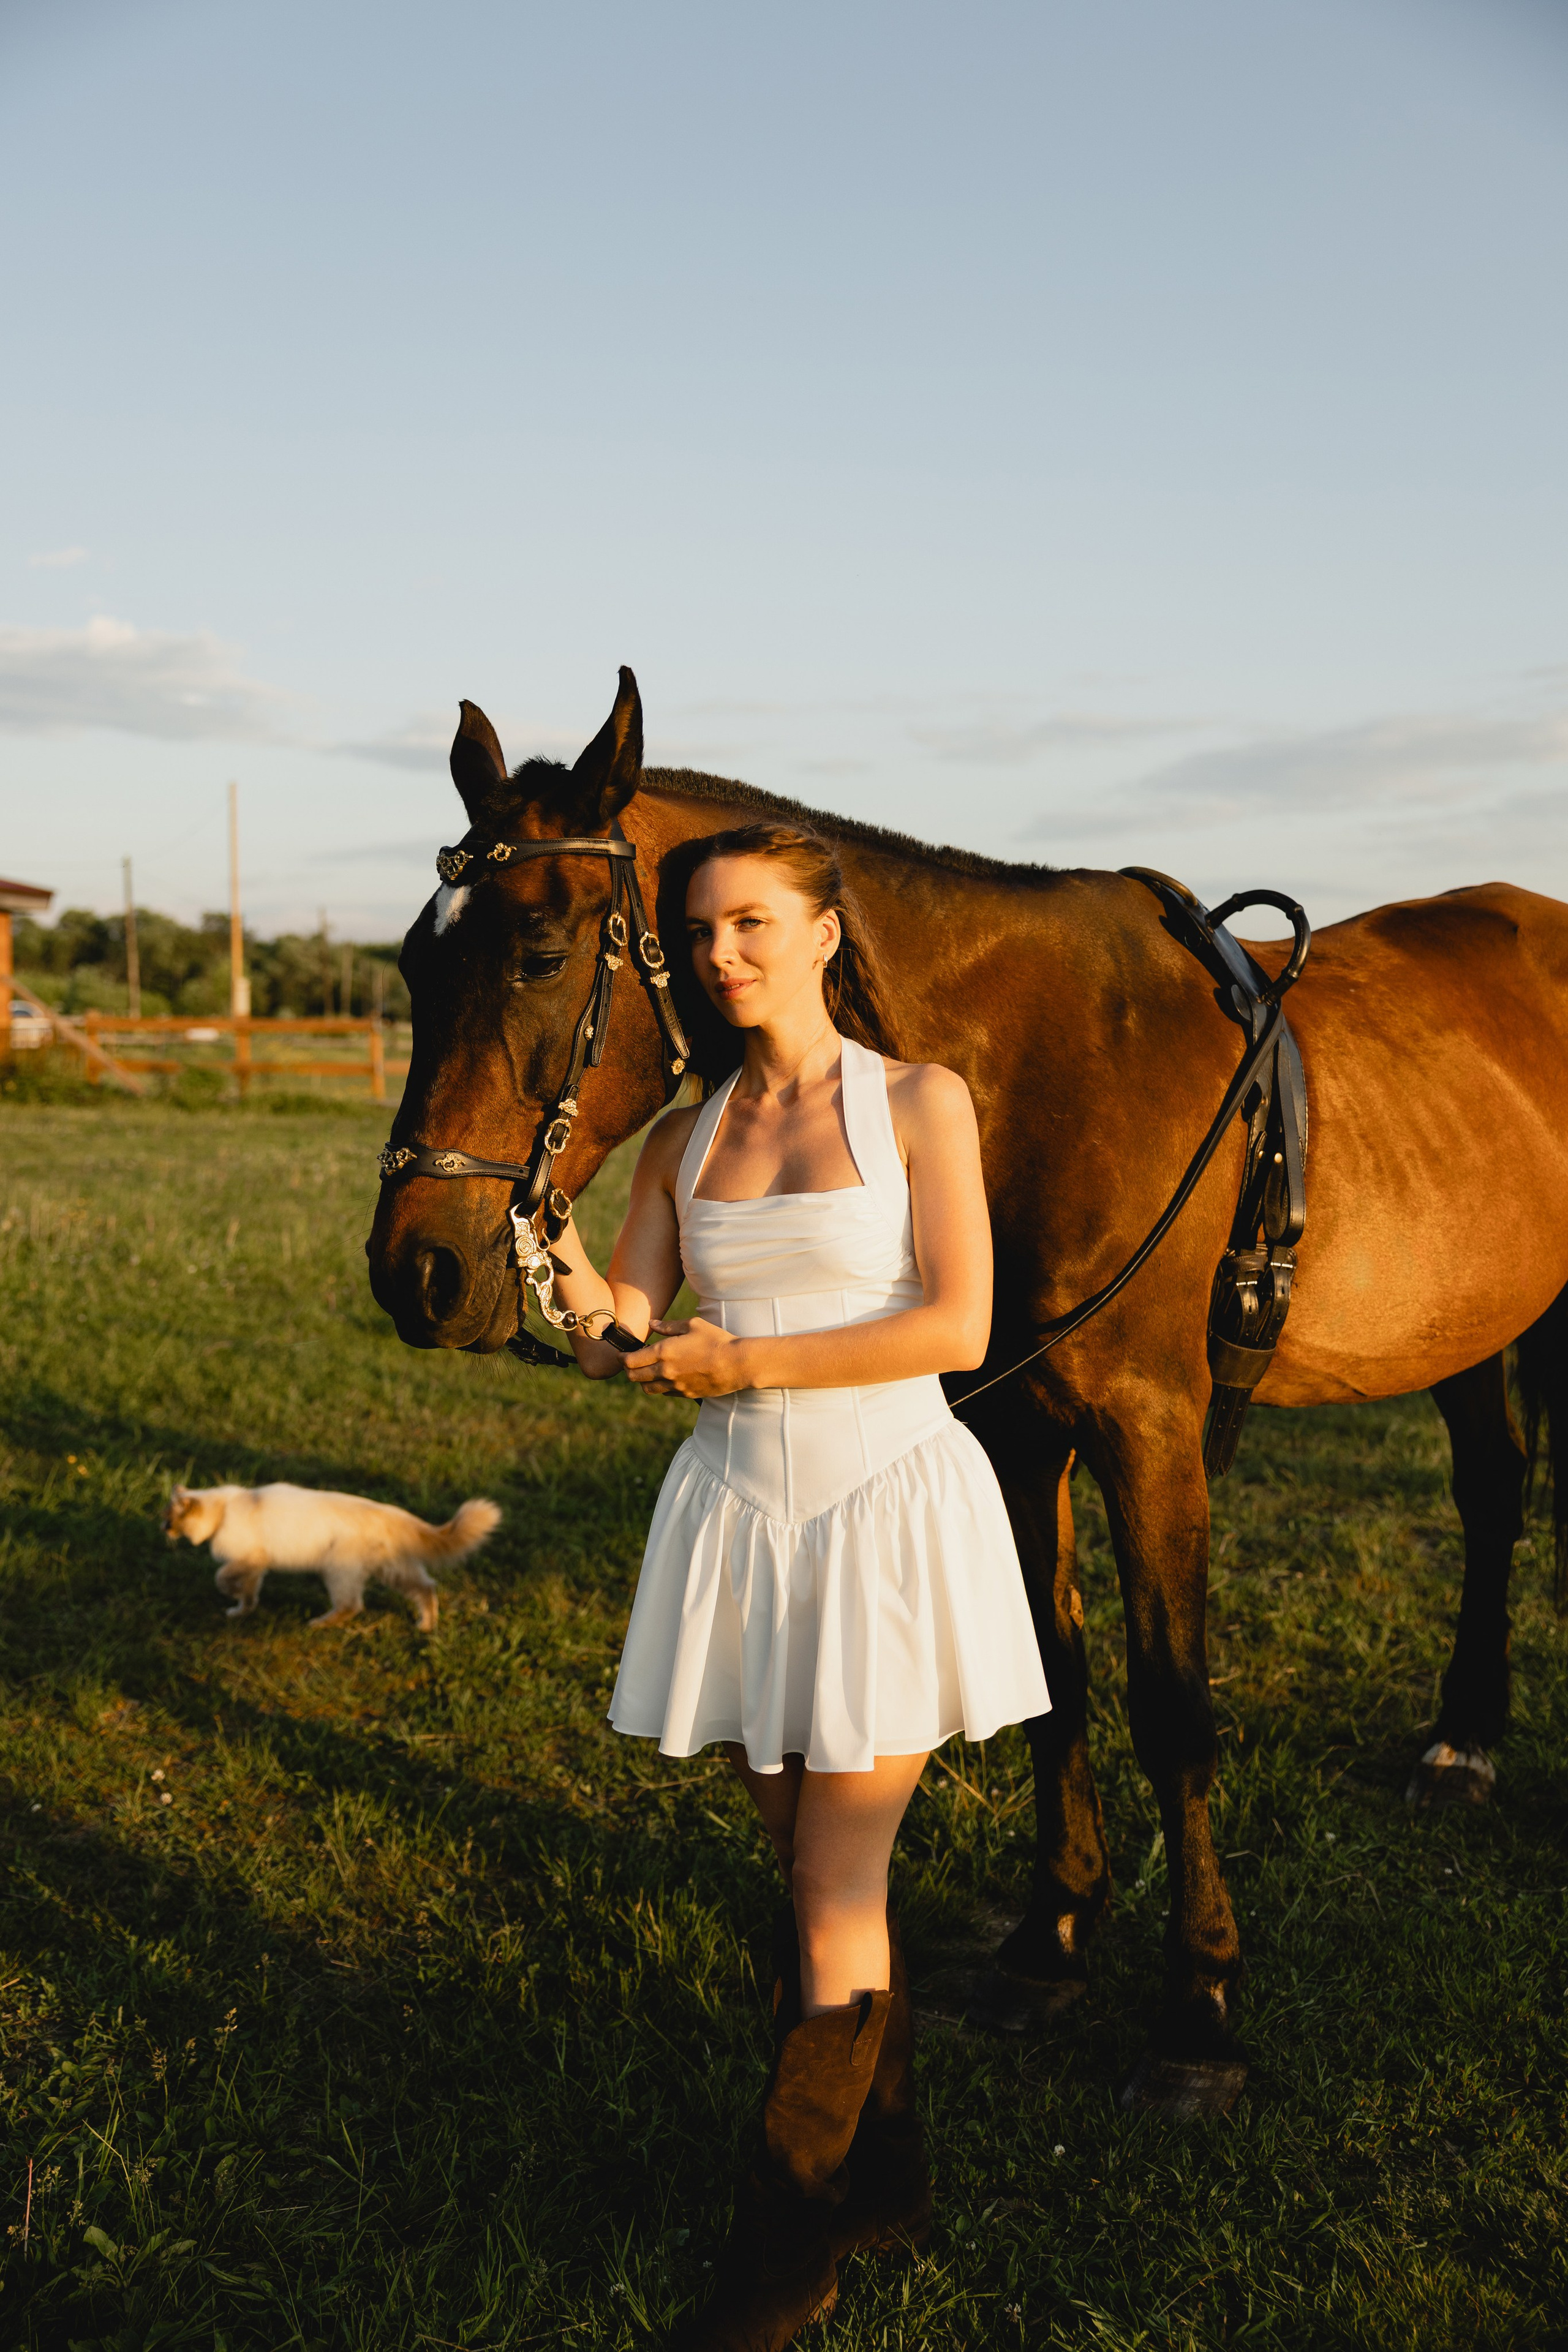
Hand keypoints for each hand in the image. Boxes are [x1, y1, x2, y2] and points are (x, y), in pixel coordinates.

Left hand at [625, 1316, 748, 1399]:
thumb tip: (652, 1324)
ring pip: (647, 1388)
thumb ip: (668, 1326)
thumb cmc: (716, 1340)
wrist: (737, 1363)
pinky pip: (664, 1393)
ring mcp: (675, 1385)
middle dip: (628, 1370)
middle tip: (630, 1363)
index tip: (622, 1354)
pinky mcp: (685, 1394)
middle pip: (634, 1377)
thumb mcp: (692, 1325)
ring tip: (647, 1372)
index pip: (630, 1361)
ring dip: (642, 1381)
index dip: (622, 1358)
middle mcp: (665, 1371)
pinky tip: (666, 1377)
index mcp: (664, 1352)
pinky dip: (660, 1387)